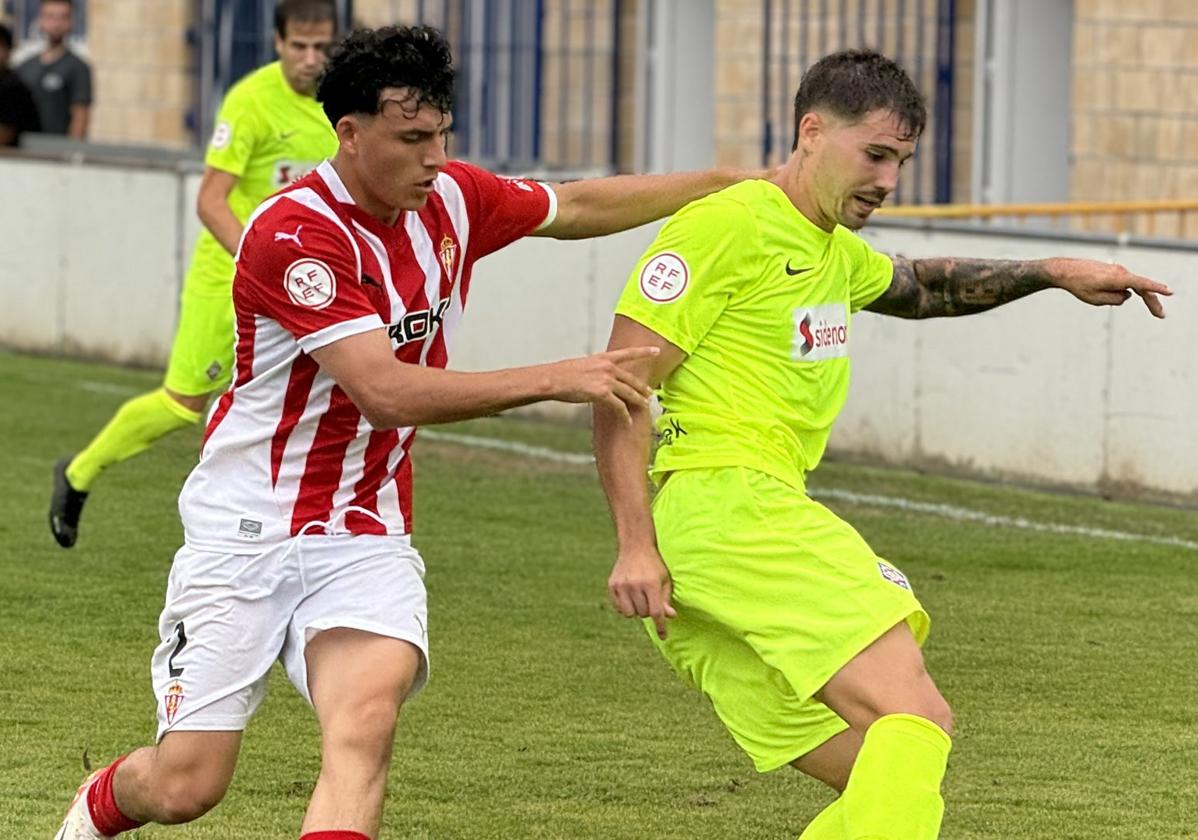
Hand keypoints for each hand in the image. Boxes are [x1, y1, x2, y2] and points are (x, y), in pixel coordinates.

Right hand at [546, 346, 658, 423]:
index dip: (644, 352)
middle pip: (631, 379)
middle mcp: (608, 367)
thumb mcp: (583, 365)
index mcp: (603, 358)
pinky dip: (624, 416)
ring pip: (629, 393)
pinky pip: (619, 406)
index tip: (656, 351)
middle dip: (642, 388)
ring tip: (644, 408)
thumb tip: (601, 377)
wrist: (553, 380)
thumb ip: (596, 369)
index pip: (628, 353)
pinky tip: (627, 421)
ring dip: (638, 401)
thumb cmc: (563, 374)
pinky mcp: (602, 393)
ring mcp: (606, 380)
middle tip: (650, 394)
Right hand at [608, 547, 675, 638]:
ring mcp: (622, 585)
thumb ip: (666, 599)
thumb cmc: (654, 566)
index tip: (664, 636)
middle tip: (649, 598)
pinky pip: (619, 608)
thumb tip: (670, 617)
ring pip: (630, 614)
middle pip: (643, 613)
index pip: (656, 612)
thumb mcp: (664, 580)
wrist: (635, 547)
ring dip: (636, 610)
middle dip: (648, 610)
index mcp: (651, 584)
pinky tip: (629, 596)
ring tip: (639, 598)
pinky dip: (625, 607)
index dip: (661, 626)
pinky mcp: (612, 585)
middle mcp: (635, 585)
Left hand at [1047, 257, 1171, 317]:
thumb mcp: (1096, 299)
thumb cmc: (1079, 285)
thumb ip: (1115, 300)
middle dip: (1151, 301)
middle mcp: (1120, 272)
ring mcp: (1117, 270)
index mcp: (1118, 278)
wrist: (1064, 271)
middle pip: (1142, 288)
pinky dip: (1119, 291)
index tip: (1169, 292)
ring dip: (1119, 296)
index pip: (1142, 284)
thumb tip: (1127, 296)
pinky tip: (1095, 290)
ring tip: (1101, 295)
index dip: (1156, 289)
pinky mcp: (1112, 272)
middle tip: (1160, 315)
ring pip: (1130, 286)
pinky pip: (1122, 283)